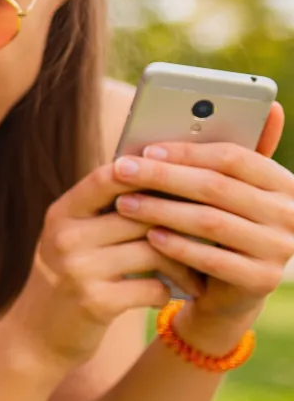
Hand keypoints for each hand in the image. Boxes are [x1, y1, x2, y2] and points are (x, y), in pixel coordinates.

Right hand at [11, 160, 206, 367]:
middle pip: (143, 214)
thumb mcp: (71, 240)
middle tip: (209, 235)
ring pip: (154, 251)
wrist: (34, 338)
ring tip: (193, 276)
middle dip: (183, 225)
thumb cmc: (66, 281)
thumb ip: (104, 214)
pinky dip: (166, 293)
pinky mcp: (94, 302)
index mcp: (62, 214)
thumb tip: (169, 184)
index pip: (108, 177)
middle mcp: (66, 237)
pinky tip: (164, 296)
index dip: (149, 173)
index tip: (184, 180)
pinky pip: (152, 287)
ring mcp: (78, 269)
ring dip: (183, 265)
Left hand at [110, 107, 293, 352]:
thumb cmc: (220, 228)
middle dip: (164, 177)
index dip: (187, 151)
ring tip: (124, 203)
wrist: (228, 292)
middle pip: (217, 187)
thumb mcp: (225, 193)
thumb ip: (222, 158)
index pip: (235, 157)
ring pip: (211, 220)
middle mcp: (291, 213)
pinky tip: (148, 236)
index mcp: (285, 183)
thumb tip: (249, 108)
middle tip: (122, 171)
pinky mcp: (262, 279)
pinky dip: (177, 245)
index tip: (145, 149)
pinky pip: (212, 258)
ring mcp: (280, 248)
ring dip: (162, 209)